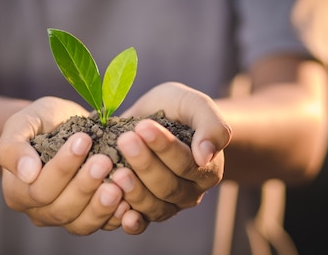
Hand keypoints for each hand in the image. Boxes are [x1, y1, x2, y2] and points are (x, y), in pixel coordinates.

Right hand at [0, 96, 125, 234]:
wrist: (64, 125)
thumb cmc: (40, 122)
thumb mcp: (22, 123)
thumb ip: (13, 147)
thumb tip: (27, 173)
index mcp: (19, 192)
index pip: (40, 189)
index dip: (62, 167)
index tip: (82, 140)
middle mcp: (40, 211)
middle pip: (62, 209)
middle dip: (85, 185)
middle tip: (104, 161)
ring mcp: (67, 218)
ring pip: (82, 223)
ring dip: (101, 206)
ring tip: (119, 184)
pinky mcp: (90, 217)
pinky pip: (103, 225)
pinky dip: (116, 216)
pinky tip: (128, 200)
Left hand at [113, 82, 231, 228]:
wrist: (153, 119)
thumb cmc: (176, 109)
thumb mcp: (194, 104)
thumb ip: (211, 126)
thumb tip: (205, 156)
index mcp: (206, 169)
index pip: (186, 162)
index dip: (164, 147)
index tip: (143, 127)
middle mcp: (189, 192)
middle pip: (168, 186)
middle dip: (144, 164)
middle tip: (124, 141)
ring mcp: (167, 205)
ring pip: (153, 206)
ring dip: (133, 190)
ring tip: (115, 171)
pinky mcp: (144, 212)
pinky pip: (139, 223)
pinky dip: (128, 219)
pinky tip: (116, 206)